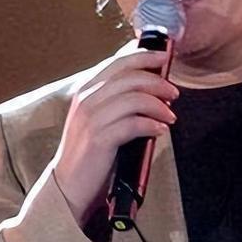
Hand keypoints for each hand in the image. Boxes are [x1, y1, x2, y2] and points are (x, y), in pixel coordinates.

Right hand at [53, 50, 178, 227]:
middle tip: (174, 92)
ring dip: (158, 105)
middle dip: (157, 81)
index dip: (144, 56)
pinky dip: (151, 125)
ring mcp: (91, 118)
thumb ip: (117, 99)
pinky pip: (133, 123)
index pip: (118, 62)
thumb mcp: (99, 118)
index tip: (165, 56)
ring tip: (170, 115)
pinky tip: (160, 130)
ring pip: (134, 98)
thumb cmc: (89, 151)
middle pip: (129, 77)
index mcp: (86, 89)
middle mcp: (86, 99)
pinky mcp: (99, 138)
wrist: (68, 186)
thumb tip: (150, 84)